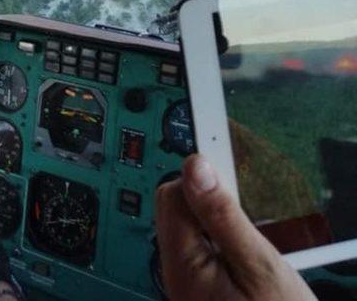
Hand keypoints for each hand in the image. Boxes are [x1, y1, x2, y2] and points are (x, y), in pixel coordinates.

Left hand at [155, 154, 316, 300]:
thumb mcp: (259, 267)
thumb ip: (223, 214)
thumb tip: (195, 165)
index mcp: (183, 264)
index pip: (172, 194)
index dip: (197, 173)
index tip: (214, 145)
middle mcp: (176, 272)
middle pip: (177, 208)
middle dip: (208, 199)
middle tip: (242, 206)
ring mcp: (186, 282)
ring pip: (190, 226)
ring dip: (215, 218)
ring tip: (248, 234)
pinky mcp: (200, 288)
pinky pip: (200, 247)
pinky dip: (219, 237)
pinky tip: (244, 249)